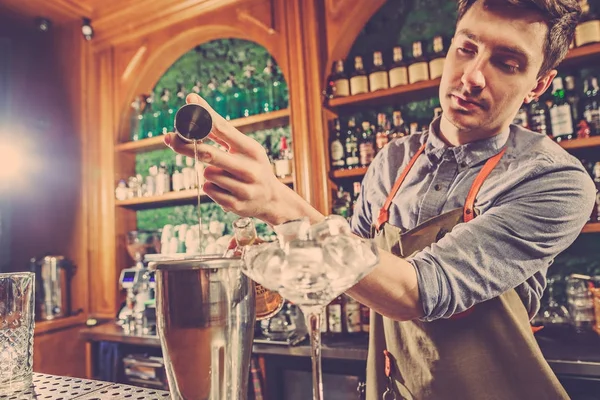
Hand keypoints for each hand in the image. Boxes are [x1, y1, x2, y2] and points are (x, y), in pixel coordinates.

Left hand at [164, 93, 297, 224]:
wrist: (271, 199)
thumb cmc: (252, 166)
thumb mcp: (245, 148)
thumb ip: (221, 132)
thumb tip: (194, 103)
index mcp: (252, 149)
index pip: (224, 128)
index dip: (204, 115)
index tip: (189, 104)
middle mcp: (249, 168)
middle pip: (209, 154)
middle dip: (186, 146)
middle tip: (170, 139)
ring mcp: (243, 188)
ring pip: (207, 173)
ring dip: (208, 171)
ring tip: (224, 175)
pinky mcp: (235, 204)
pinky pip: (209, 189)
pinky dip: (211, 187)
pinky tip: (225, 188)